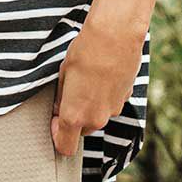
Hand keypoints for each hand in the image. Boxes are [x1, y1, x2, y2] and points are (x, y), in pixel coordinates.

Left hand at [51, 9, 144, 158]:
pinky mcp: (125, 99)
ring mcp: (113, 110)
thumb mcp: (63, 75)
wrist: (115, 35)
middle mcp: (95, 119)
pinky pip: (111, 104)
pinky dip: (106, 95)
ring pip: (98, 116)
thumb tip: (60, 108)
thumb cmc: (85, 52)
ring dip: (92, 106)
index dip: (58, 135)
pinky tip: (102, 75)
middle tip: (70, 93)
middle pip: (82, 130)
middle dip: (75, 118)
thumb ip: (62, 99)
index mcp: (74, 116)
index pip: (65, 147)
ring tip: (88, 80)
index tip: (55, 121)